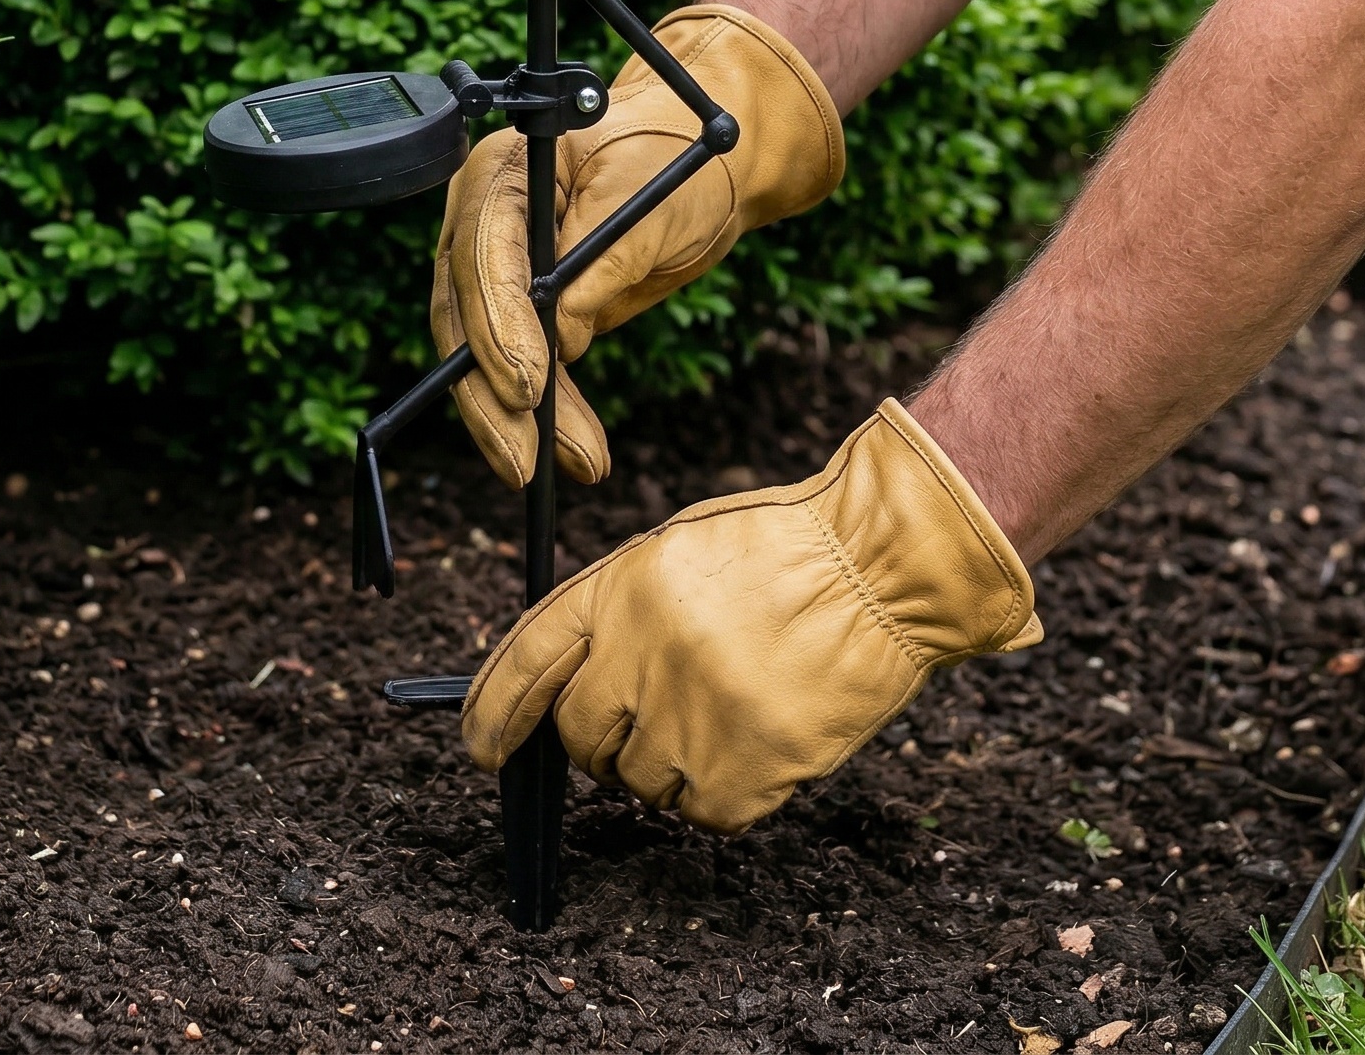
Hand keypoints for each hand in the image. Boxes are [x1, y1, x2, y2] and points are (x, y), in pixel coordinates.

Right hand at [430, 4, 845, 488]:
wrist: (708, 170)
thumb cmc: (676, 159)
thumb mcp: (648, 198)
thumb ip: (602, 259)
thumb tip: (562, 335)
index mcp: (503, 171)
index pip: (483, 252)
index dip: (499, 323)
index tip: (528, 384)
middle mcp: (484, 221)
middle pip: (464, 315)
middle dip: (493, 392)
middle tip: (527, 455)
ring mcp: (497, 268)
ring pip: (481, 356)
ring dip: (518, 421)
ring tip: (576, 464)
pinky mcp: (524, 311)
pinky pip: (519, 370)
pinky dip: (546, 415)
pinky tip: (574, 451)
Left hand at [459, 399, 1041, 831]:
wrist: (882, 568)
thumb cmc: (782, 550)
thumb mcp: (675, 551)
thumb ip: (615, 613)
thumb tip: (564, 684)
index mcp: (621, 588)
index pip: (525, 661)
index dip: (491, 713)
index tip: (482, 748)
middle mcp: (645, 655)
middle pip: (581, 736)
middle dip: (599, 739)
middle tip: (649, 716)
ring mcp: (694, 718)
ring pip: (640, 781)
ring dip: (667, 762)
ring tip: (724, 709)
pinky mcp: (748, 770)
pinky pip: (704, 813)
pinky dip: (722, 792)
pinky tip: (756, 739)